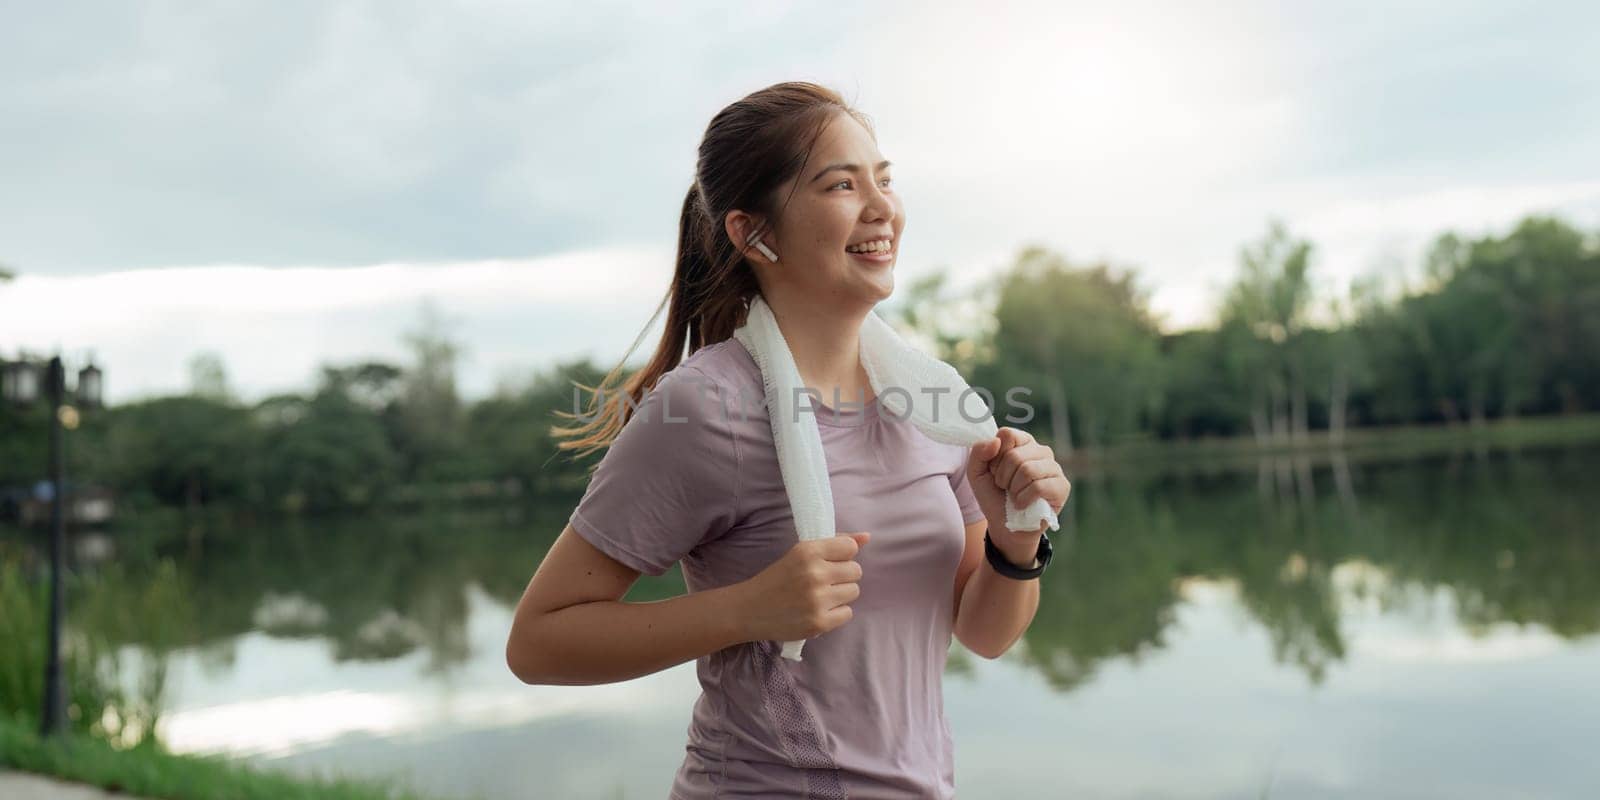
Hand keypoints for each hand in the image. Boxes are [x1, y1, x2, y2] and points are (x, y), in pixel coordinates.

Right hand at [733, 532, 869, 642]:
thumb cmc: (777, 578)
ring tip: (819, 597)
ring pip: (854, 592)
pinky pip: (847, 613)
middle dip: (842, 576)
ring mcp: (818, 600)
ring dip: (840, 595)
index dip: (842, 556)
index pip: (850, 548)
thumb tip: (867, 537)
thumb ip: (834, 544)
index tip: (828, 563)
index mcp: (808, 551)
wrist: (748, 609)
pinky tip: (818, 611)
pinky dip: (836, 613)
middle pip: (856, 571)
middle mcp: (815, 573)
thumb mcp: (800, 553)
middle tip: (821, 582)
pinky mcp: (819, 623)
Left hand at [966, 427, 1070, 543]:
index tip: (995, 470)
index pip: (1007, 434)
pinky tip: (1023, 504)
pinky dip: (1024, 499)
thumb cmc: (993, 495)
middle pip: (1015, 455)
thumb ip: (978, 452)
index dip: (995, 457)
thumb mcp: (977, 473)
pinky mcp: (1062, 486)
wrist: (1005, 525)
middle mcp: (1041, 451)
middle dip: (1002, 477)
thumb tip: (996, 441)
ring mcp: (1054, 467)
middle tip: (1005, 487)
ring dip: (1013, 489)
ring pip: (1027, 470)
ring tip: (1014, 495)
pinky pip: (1039, 487)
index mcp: (1022, 442)